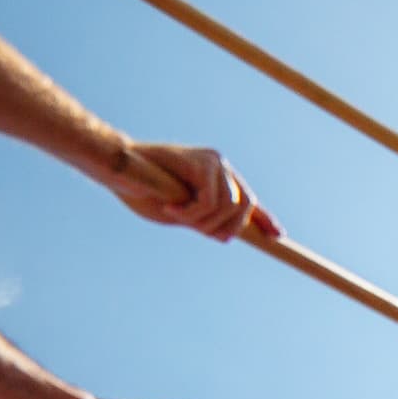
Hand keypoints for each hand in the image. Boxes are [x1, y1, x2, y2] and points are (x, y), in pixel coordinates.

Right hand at [112, 143, 266, 239]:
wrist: (119, 170)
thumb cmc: (143, 191)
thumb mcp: (182, 212)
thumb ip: (205, 220)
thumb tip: (228, 234)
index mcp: (216, 179)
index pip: (247, 200)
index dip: (264, 218)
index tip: (277, 236)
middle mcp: (220, 167)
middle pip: (245, 206)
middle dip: (225, 227)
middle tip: (195, 228)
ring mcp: (214, 162)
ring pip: (230, 207)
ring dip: (202, 221)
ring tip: (174, 213)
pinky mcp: (204, 162)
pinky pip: (211, 202)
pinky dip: (190, 213)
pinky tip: (170, 206)